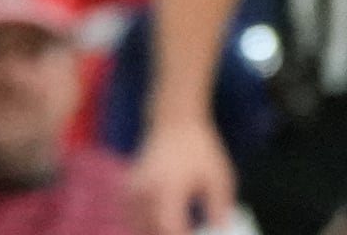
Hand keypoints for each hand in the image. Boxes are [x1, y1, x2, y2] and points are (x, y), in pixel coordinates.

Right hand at [131, 116, 240, 234]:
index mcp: (167, 187)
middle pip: (150, 230)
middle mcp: (145, 189)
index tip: (197, 234)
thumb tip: (220, 231)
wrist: (175, 122)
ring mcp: (132, 189)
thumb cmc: (199, 150)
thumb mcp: (218, 177)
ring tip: (177, 224)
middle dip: (167, 234)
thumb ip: (219, 208)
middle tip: (188, 230)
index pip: (168, 227)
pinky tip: (158, 222)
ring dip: (153, 231)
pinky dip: (142, 224)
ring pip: (137, 226)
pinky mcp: (127, 188)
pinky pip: (130, 217)